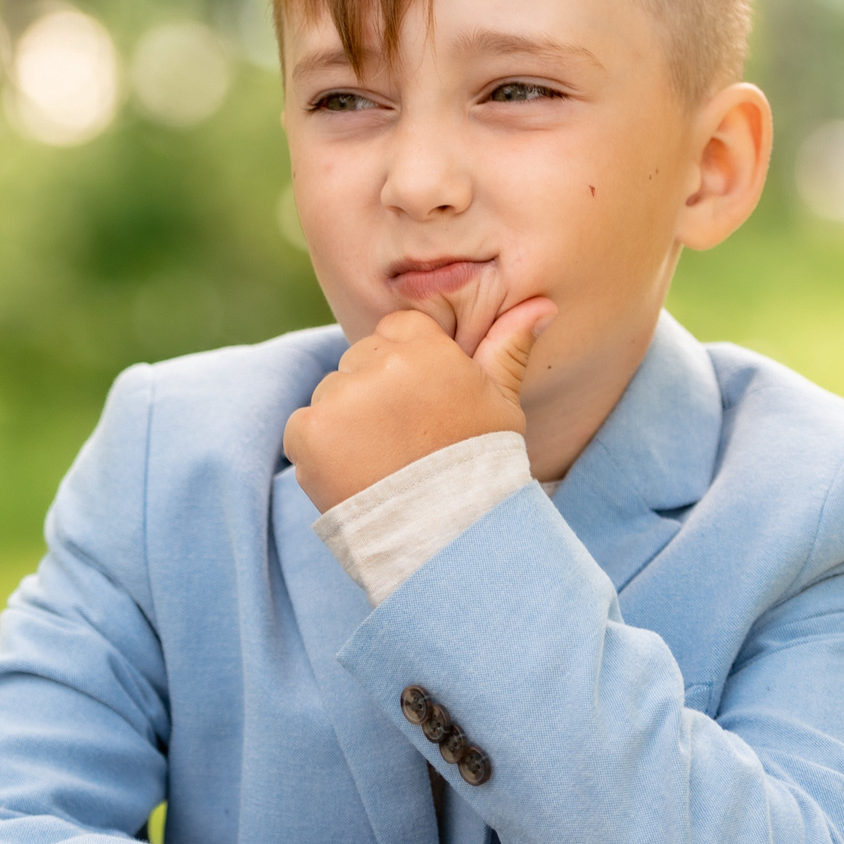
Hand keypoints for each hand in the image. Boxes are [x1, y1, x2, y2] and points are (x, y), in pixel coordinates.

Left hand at [282, 297, 554, 513]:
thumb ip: (508, 348)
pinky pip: (303, 428)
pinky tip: (353, 475)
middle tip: (402, 442)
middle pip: (360, 360)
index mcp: (427, 350)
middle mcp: (381, 365)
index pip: (397, 330)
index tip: (421, 407)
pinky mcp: (309, 431)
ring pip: (331, 394)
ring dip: (345, 423)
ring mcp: (341, 398)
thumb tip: (540, 304)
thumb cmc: (480, 470)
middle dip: (373, 394)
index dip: (406, 369)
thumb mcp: (502, 404)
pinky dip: (318, 451)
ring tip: (380, 464)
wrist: (448, 539)